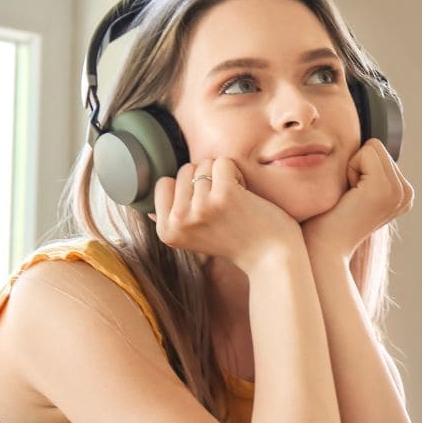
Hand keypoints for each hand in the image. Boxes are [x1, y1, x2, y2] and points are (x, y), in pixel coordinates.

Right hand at [152, 158, 302, 272]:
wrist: (272, 259)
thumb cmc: (237, 244)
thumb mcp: (194, 239)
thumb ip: (173, 223)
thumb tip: (149, 211)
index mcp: (166, 231)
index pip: (164, 184)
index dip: (189, 189)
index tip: (208, 210)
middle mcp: (178, 221)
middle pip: (184, 170)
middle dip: (207, 180)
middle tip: (225, 206)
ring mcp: (200, 208)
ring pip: (204, 164)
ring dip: (224, 176)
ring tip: (235, 202)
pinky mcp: (223, 195)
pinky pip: (223, 162)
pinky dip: (237, 173)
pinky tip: (245, 195)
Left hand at [302, 139, 413, 260]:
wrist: (323, 249)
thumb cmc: (327, 221)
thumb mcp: (354, 192)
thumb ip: (365, 171)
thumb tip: (360, 146)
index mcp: (402, 193)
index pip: (378, 151)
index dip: (357, 168)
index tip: (351, 196)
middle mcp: (406, 193)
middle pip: (376, 146)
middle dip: (355, 166)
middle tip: (349, 198)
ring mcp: (400, 191)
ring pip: (372, 147)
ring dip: (352, 168)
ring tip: (350, 198)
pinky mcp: (387, 188)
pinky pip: (366, 152)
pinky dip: (350, 169)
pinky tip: (350, 197)